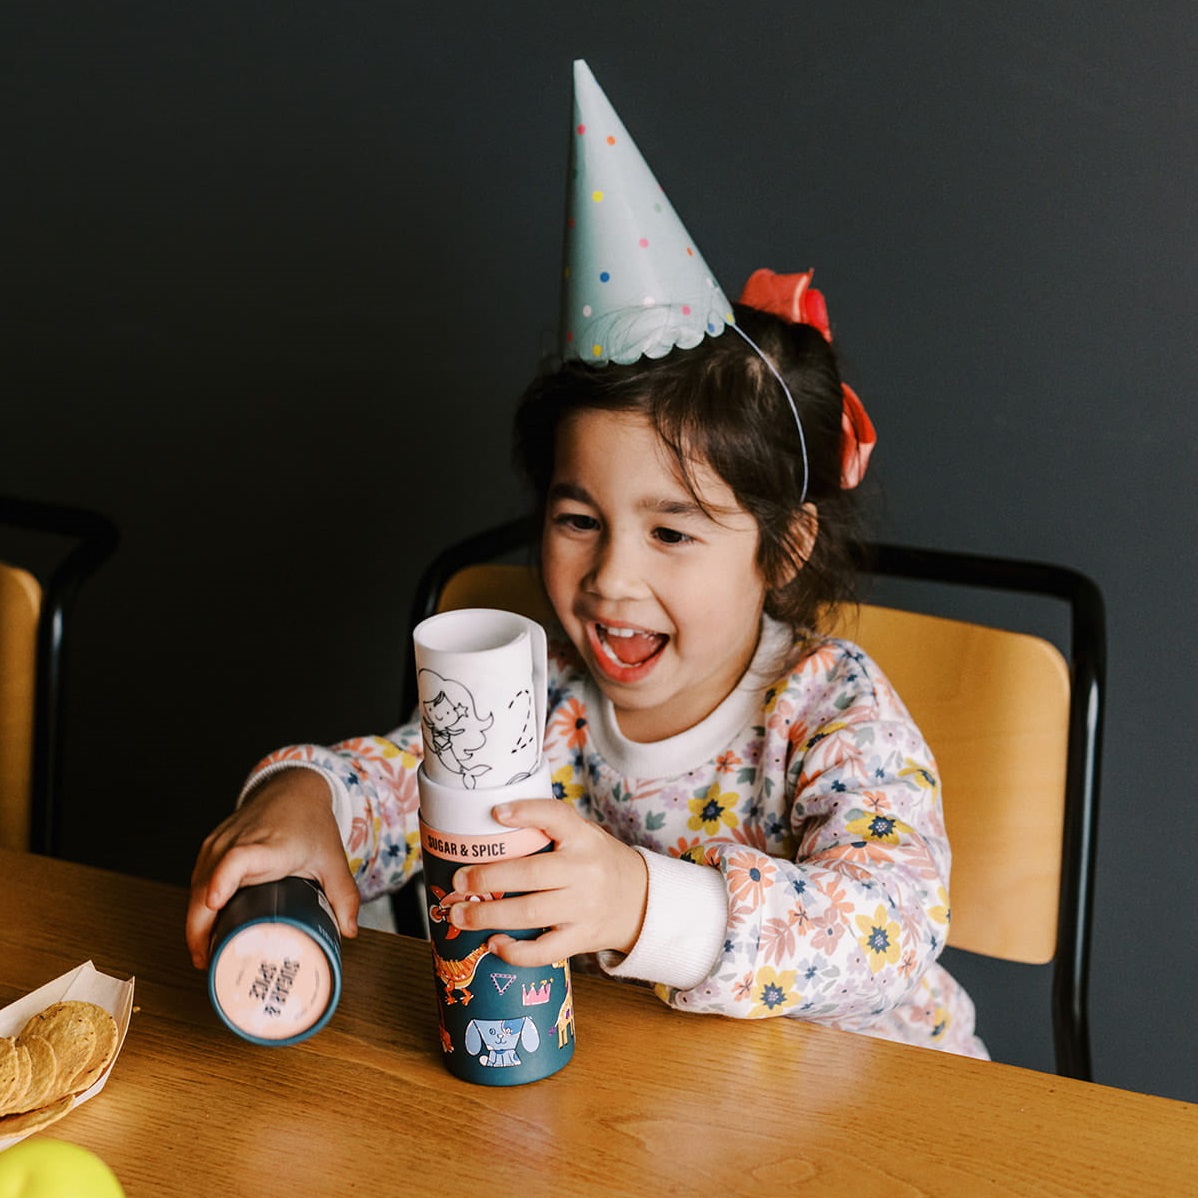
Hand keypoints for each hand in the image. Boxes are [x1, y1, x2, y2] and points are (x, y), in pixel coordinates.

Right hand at [185, 769, 359, 968]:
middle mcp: (237, 842)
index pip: (238, 859)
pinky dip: (196, 905)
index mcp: (269, 845)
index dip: (223, 880)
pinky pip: (197, 880)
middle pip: (206, 883)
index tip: (215, 902)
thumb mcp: (333, 858)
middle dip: (199, 927)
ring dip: (194, 921)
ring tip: (206, 955)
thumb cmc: (311, 822)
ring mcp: (219, 844)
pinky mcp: (210, 847)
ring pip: (196, 886)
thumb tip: (349, 931)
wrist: (293, 788)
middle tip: (210, 962)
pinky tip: (204, 929)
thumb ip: (344, 896)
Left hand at [446, 799, 648, 968]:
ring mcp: (584, 908)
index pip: (557, 817)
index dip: (527, 812)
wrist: (642, 902)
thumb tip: (490, 825)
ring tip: (460, 916)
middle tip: (459, 881)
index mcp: (584, 838)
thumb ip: (550, 831)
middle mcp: (586, 871)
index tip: (496, 813)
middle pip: (531, 874)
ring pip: (530, 913)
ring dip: (489, 915)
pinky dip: (515, 951)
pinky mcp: (582, 938)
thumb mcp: (584, 837)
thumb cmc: (599, 864)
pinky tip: (493, 944)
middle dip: (487, 878)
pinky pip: (544, 950)